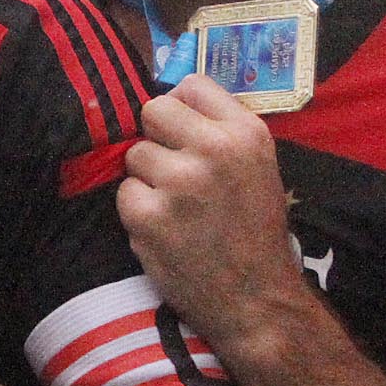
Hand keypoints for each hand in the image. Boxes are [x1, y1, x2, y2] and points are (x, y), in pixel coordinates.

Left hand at [118, 75, 312, 351]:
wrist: (257, 300)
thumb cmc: (255, 231)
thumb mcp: (260, 166)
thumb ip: (221, 129)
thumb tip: (173, 96)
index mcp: (246, 133)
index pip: (191, 85)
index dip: (183, 111)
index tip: (187, 135)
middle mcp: (214, 150)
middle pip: (153, 110)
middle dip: (158, 139)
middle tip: (176, 171)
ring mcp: (179, 182)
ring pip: (135, 155)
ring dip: (148, 180)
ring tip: (178, 208)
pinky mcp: (149, 216)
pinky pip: (125, 193)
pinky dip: (139, 212)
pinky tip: (167, 230)